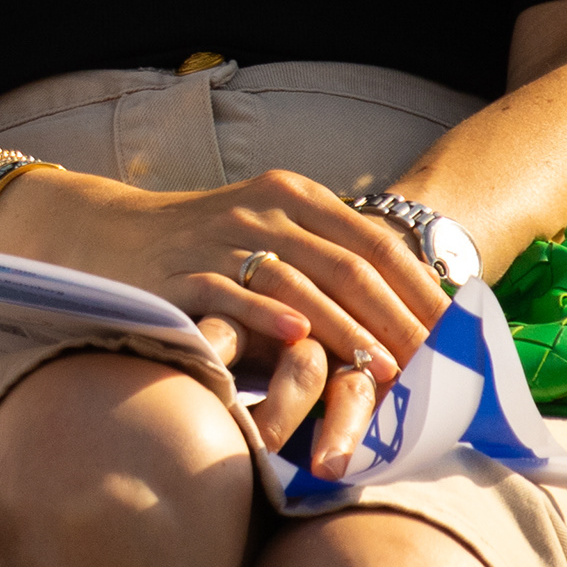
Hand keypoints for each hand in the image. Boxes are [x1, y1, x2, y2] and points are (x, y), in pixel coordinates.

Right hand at [0, 167, 451, 474]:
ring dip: (349, 329)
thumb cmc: (202, 250)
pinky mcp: (180, 271)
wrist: (102, 236)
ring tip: (387, 371)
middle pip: (350, 265)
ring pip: (301, 280)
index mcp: (294, 195)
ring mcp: (221, 237)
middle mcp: (263, 208)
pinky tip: (300, 344)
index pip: (378, 241)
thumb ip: (326, 265)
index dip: (424, 290)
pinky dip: (269, 316)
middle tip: (439, 371)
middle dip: (400, 321)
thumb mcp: (268, 238)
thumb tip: (410, 324)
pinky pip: (232, 292)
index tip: (463, 339)